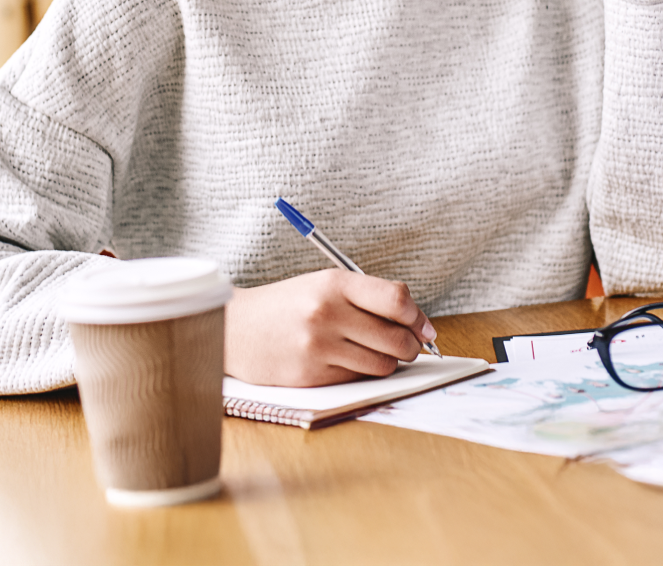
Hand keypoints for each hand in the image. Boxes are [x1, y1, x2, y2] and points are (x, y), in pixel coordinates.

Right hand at [223, 269, 436, 386]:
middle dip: (410, 345)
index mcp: (334, 283)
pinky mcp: (312, 376)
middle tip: (407, 346)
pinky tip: (346, 362)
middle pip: (396, 338)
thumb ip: (367, 298)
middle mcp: (327, 313)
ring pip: (382, 364)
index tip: (424, 328)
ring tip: (372, 352)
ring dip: (387, 362)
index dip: (418, 317)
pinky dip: (361, 374)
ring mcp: (319, 347)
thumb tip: (417, 324)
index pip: (396, 299)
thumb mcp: (323, 285)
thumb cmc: (288, 305)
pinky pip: (358, 380)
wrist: (237, 328)